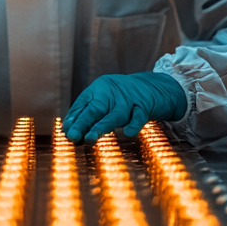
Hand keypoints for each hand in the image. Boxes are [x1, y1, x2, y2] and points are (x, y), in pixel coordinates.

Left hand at [63, 72, 186, 144]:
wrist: (159, 86)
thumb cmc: (127, 99)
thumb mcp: (107, 103)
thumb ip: (89, 115)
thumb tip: (69, 132)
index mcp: (100, 89)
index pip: (82, 105)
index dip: (73, 120)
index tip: (67, 133)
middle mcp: (112, 93)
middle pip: (94, 109)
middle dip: (82, 123)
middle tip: (72, 137)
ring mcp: (129, 99)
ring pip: (114, 114)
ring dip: (101, 127)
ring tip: (89, 139)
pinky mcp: (145, 105)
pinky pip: (139, 116)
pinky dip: (134, 124)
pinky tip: (129, 133)